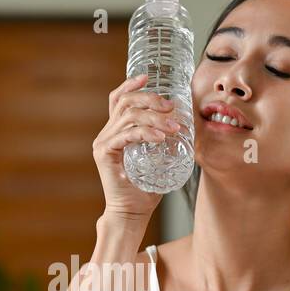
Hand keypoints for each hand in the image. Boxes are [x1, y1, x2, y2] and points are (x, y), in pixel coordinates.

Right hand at [92, 73, 176, 222]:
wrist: (132, 213)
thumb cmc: (146, 188)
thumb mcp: (157, 158)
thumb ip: (164, 141)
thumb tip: (186, 125)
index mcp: (116, 131)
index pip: (119, 99)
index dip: (131, 85)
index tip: (148, 78)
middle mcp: (106, 133)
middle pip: (126, 102)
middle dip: (151, 99)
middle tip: (171, 107)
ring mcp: (103, 142)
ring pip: (129, 116)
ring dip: (155, 118)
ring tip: (174, 127)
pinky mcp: (104, 153)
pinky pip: (127, 134)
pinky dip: (145, 133)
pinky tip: (160, 137)